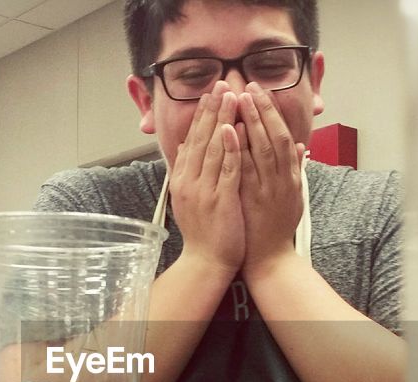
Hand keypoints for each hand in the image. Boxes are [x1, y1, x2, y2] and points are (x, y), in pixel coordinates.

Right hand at [169, 82, 243, 277]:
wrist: (206, 263)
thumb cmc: (203, 233)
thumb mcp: (189, 198)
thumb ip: (187, 171)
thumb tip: (184, 147)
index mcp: (182, 179)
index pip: (192, 139)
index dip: (202, 115)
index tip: (211, 93)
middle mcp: (189, 181)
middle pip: (201, 138)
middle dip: (212, 109)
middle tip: (221, 83)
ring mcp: (203, 190)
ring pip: (214, 148)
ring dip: (223, 120)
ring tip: (231, 96)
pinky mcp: (220, 200)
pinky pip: (226, 169)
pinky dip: (231, 148)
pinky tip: (235, 130)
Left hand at [237, 82, 306, 282]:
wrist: (270, 259)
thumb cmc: (278, 227)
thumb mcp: (294, 197)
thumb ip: (297, 170)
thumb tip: (304, 146)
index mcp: (292, 177)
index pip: (284, 136)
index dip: (272, 113)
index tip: (260, 93)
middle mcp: (283, 180)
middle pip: (274, 136)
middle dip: (261, 110)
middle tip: (249, 86)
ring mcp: (268, 189)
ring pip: (262, 148)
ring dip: (251, 121)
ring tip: (239, 98)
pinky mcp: (253, 199)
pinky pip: (246, 169)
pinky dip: (239, 147)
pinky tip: (231, 129)